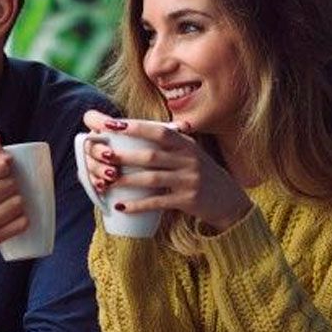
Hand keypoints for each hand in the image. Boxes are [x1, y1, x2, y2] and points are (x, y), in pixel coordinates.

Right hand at [0, 133, 28, 253]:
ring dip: (17, 197)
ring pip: (19, 204)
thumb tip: (9, 156)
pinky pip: (22, 223)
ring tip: (6, 197)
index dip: (4, 164)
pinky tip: (11, 211)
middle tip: (2, 183)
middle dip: (11, 180)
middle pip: (11, 185)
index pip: (1, 166)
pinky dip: (21, 216)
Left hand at [81, 111, 251, 230]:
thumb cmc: (202, 173)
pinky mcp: (188, 200)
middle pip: (151, 156)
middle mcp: (189, 160)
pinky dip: (138, 205)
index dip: (135, 127)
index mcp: (187, 145)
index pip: (159, 131)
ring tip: (106, 181)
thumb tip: (138, 126)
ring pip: (152, 179)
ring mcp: (189, 180)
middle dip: (125, 156)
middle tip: (103, 155)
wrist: (229, 200)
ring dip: (127, 180)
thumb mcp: (191, 152)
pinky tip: (121, 206)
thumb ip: (171, 140)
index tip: (112, 125)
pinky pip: (158, 202)